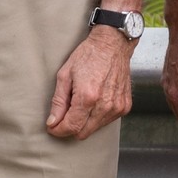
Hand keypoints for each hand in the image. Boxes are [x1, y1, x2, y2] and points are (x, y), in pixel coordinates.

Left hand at [47, 22, 132, 140]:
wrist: (113, 44)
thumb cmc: (89, 55)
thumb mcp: (65, 75)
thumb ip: (58, 102)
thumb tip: (53, 122)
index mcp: (88, 97)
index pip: (71, 127)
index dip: (58, 130)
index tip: (53, 126)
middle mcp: (105, 105)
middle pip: (82, 133)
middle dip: (70, 127)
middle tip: (64, 115)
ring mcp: (117, 107)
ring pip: (94, 129)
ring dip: (84, 122)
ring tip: (82, 102)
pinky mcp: (125, 106)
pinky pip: (106, 122)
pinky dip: (97, 117)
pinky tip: (95, 101)